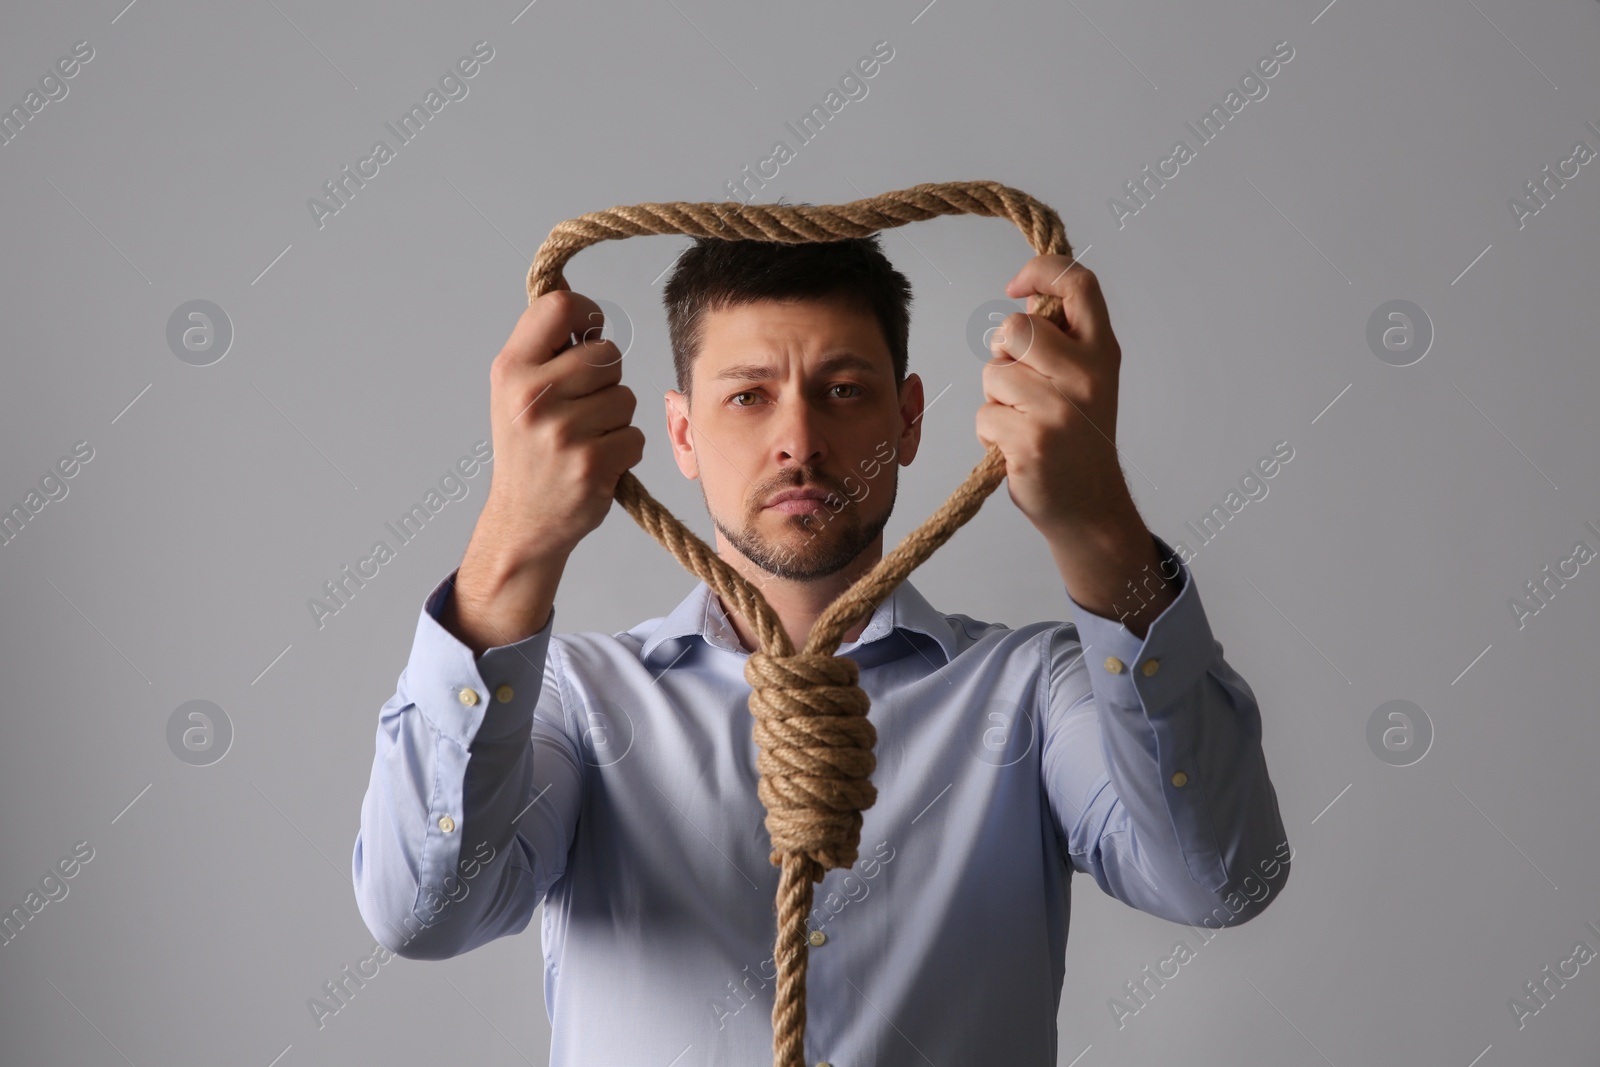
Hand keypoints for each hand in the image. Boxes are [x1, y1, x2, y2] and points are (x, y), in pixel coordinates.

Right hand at [480, 283, 644, 564]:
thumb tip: (582, 306)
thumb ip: (545, 349)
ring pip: (626, 397)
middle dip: (606, 378)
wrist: (523, 522)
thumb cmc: (526, 451)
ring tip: (584, 438)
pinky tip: (596, 463)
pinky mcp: (592, 464)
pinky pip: (636, 435)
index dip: (586, 313)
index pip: (560, 306)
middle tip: (581, 407)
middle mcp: (532, 397)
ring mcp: (562, 432)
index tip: (588, 331)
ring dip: (616, 418)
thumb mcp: (514, 392)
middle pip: (606, 354)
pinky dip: (624, 449)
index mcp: (510, 370)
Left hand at [974, 256, 1137, 540]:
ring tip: (1023, 423)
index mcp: (1103, 351)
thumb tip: (1026, 300)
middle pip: (1014, 329)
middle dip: (1002, 355)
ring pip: (992, 374)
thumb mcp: (1084, 380)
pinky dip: (990, 434)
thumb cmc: (1077, 440)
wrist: (1090, 507)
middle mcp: (1088, 375)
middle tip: (1020, 386)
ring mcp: (1060, 409)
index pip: (1079, 283)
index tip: (1015, 286)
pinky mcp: (1032, 441)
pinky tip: (1016, 450)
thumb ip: (1060, 341)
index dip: (1041, 272)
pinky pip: (984, 415)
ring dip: (995, 400)